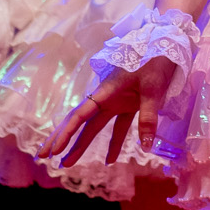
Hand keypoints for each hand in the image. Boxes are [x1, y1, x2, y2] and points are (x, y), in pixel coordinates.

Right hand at [43, 56, 177, 170]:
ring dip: (81, 144)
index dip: (66, 133)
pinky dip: (114, 143)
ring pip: (93, 126)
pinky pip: (118, 127)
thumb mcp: (153, 90)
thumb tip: (146, 146)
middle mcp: (106, 98)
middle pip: (79, 122)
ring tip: (66, 163)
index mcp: (106, 91)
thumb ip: (148, 117)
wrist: (165, 46)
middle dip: (61, 139)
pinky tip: (109, 160)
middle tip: (43, 156)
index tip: (54, 149)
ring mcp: (116, 102)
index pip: (80, 115)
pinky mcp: (129, 105)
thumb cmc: (155, 62)